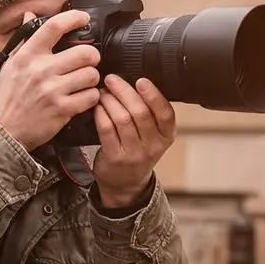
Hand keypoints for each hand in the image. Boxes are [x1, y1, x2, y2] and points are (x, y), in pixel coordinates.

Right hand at [0, 10, 101, 150]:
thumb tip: (29, 15)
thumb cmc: (7, 97)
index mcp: (28, 55)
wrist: (3, 131)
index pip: (54, 26)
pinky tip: (81, 98)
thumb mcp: (9, 64)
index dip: (74, 18)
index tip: (83, 19)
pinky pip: (91, 97)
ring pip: (91, 75)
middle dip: (92, 57)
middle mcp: (41, 70)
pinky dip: (90, 97)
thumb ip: (23, 40)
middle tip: (88, 62)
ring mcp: (52, 91)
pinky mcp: (62, 110)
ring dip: (91, 78)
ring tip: (83, 82)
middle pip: (85, 52)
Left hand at [92, 75, 175, 207]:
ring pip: (122, 119)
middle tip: (112, 79)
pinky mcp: (115, 157)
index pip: (166, 113)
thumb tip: (136, 82)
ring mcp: (134, 153)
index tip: (141, 80)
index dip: (154, 95)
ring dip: (110, 101)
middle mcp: (153, 145)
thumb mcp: (154, 136)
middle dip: (125, 91)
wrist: (126, 184)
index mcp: (166, 136)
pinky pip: (107, 130)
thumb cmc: (139, 152)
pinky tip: (98, 106)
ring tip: (103, 91)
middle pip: (141, 112)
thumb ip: (151, 113)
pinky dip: (101, 114)